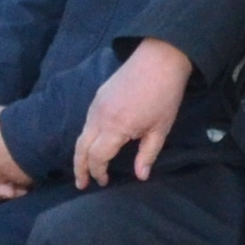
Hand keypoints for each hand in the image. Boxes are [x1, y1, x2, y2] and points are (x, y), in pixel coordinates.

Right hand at [71, 41, 191, 186]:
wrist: (159, 59)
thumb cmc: (165, 96)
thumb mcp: (160, 129)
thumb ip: (147, 155)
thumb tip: (140, 176)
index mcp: (116, 127)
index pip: (97, 157)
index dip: (98, 172)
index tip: (104, 182)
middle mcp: (99, 116)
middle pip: (81, 148)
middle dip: (80, 168)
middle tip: (81, 184)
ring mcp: (96, 104)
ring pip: (82, 135)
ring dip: (82, 153)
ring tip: (85, 168)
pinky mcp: (98, 96)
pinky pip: (87, 122)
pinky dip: (87, 138)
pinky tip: (95, 144)